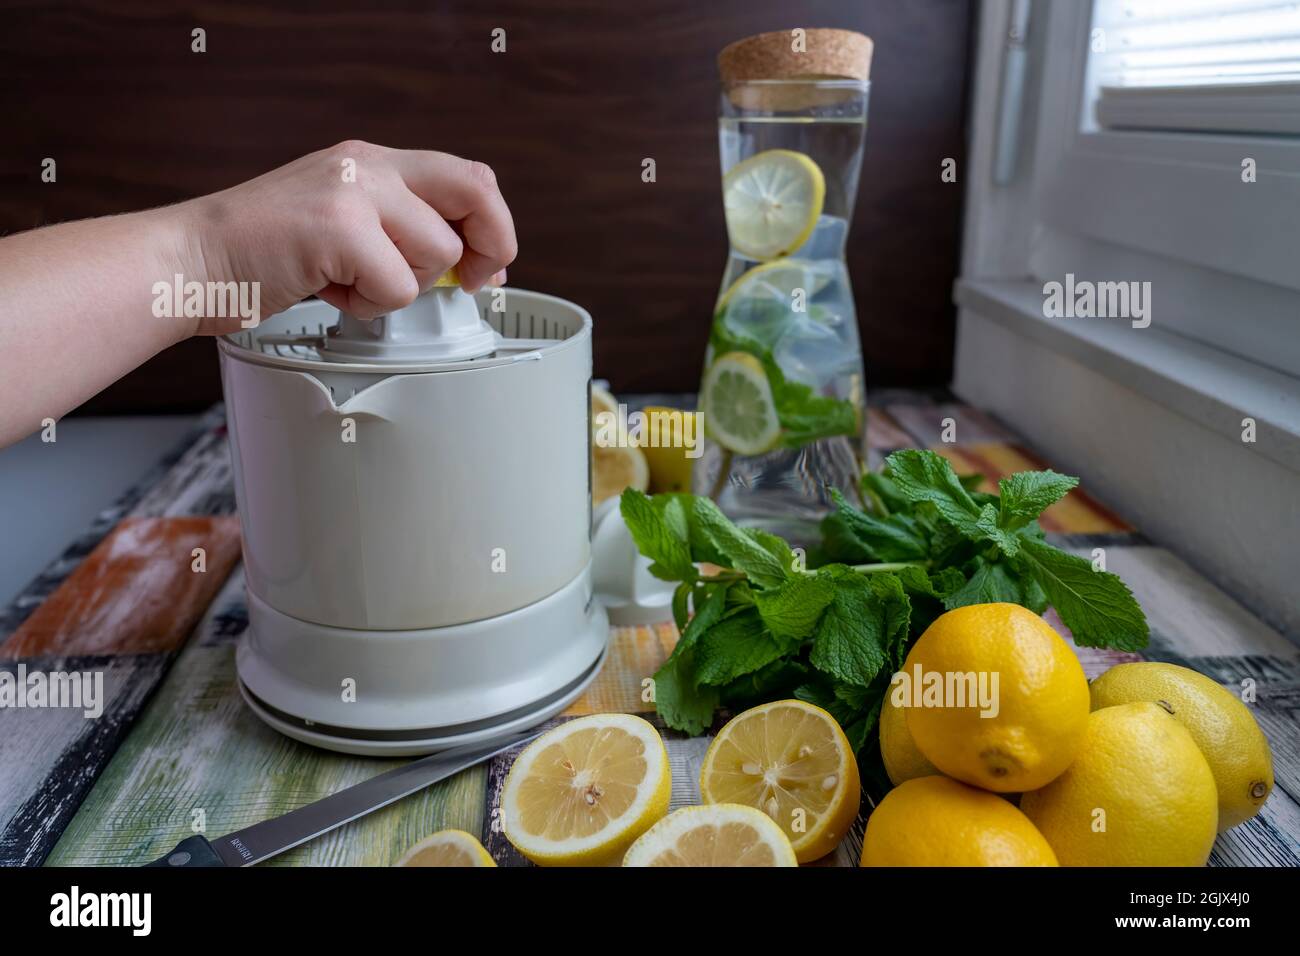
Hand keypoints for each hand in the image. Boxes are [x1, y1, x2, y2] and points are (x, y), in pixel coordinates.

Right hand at [178, 140, 517, 333]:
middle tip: (470, 282)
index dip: (492, 223)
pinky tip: (328, 291)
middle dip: (490, 244)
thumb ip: (398, 230)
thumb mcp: (340, 223)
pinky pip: (398, 288)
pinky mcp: (339, 228)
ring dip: (401, 288)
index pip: (467, 175)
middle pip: (476, 190)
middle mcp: (368, 164)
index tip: (487, 265)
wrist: (189, 261)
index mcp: (372, 160)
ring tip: (349, 283)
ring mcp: (354, 191)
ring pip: (437, 252)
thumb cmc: (259, 254)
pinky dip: (368, 307)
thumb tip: (466, 267)